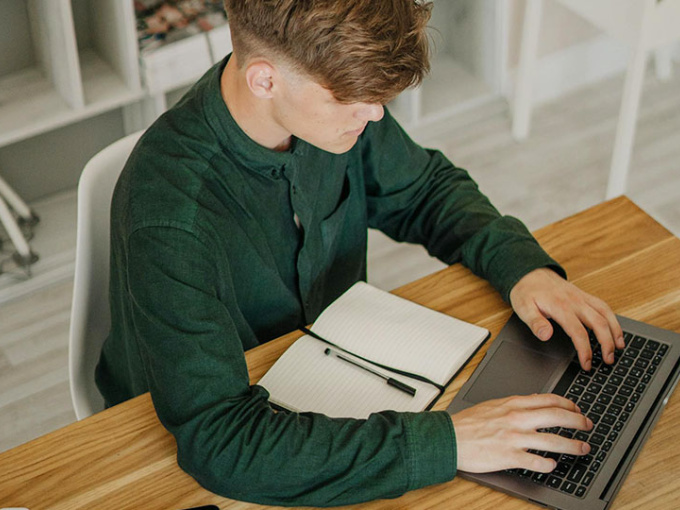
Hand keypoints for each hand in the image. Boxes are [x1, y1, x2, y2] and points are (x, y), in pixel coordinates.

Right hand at [451, 394, 592, 472]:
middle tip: (587, 425)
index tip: (577, 409)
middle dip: (577, 421)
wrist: (449, 437)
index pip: (548, 399)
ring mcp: (514, 437)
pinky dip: (549, 464)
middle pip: (556, 416)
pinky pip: (536, 461)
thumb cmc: (466, 423)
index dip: (568, 404)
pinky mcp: (509, 456)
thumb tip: (532, 403)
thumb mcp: (492, 405)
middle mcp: (516, 418)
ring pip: (552, 440)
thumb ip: (513, 405)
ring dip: (572, 445)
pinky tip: (553, 465)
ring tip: (583, 448)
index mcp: (512, 404)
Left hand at [509, 268, 623, 370]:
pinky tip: (615, 329)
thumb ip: (535, 322)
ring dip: (616, 330)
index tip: (587, 364)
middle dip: (607, 343)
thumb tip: (546, 335)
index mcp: (560, 307)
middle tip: (608, 360)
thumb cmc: (526, 291)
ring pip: (606, 313)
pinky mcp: (584, 295)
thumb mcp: (523, 308)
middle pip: (599, 323)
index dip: (585, 350)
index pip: (578, 332)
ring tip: (620, 347)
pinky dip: (613, 318)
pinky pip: (603, 306)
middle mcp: (575, 301)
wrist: (530, 272)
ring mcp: (581, 297)